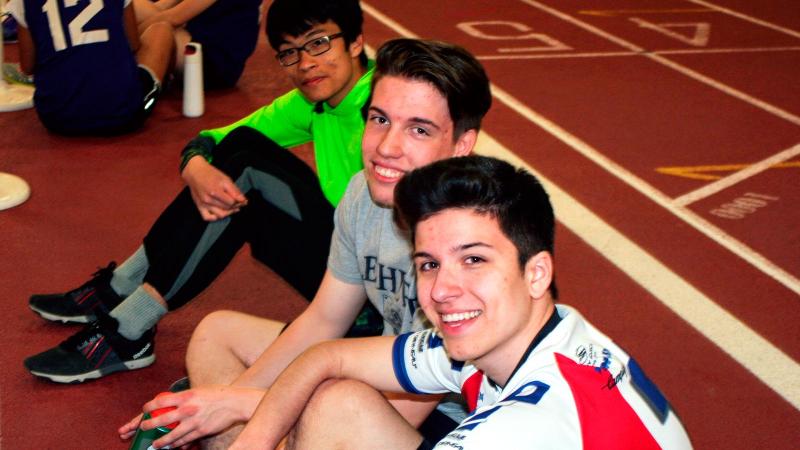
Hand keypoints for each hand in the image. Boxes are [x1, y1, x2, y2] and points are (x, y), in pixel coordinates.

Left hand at [118, 386, 263, 448]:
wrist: (235, 402)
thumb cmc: (218, 394)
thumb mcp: (199, 390)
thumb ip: (185, 397)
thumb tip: (172, 402)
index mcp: (186, 396)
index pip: (161, 401)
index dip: (149, 407)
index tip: (145, 410)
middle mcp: (188, 409)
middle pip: (162, 419)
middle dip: (149, 425)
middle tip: (143, 427)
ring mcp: (194, 421)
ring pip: (172, 434)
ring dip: (161, 441)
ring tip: (155, 444)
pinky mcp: (201, 431)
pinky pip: (185, 440)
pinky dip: (178, 444)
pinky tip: (173, 447)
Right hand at [182, 157, 247, 220]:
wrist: (195, 172)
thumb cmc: (210, 174)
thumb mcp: (225, 179)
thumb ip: (235, 191)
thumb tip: (243, 200)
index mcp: (215, 191)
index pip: (232, 202)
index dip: (239, 202)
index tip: (243, 200)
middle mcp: (208, 199)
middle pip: (227, 208)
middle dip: (236, 206)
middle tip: (239, 203)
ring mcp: (203, 204)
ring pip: (220, 215)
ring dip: (228, 213)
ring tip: (232, 208)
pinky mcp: (199, 206)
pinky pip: (208, 218)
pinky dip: (215, 217)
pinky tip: (221, 212)